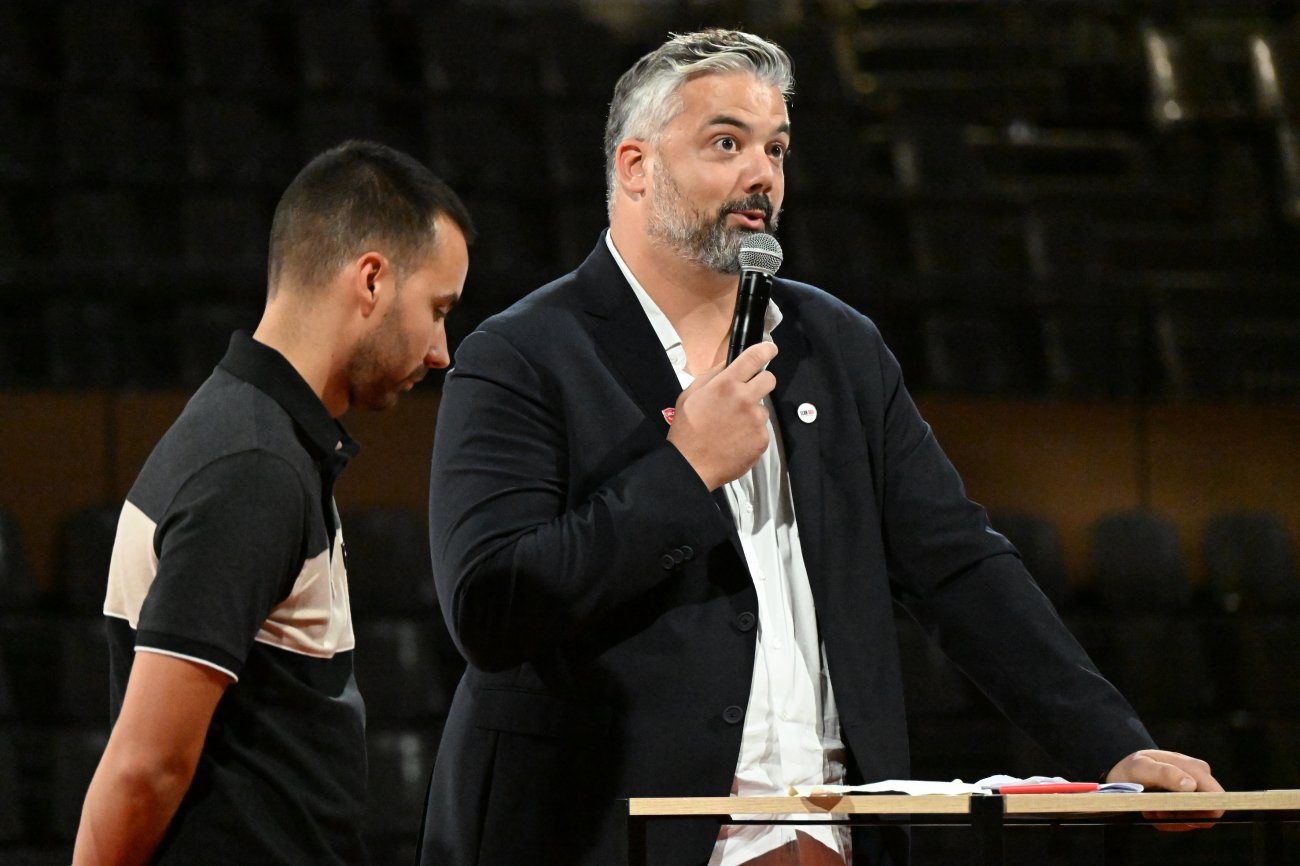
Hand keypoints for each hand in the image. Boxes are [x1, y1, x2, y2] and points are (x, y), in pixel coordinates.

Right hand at [667, 341, 777, 490]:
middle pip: (769, 379)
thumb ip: (712, 375)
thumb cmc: (687, 431)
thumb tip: (728, 363)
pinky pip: (762, 429)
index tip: (770, 349)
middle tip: (747, 393)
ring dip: (752, 413)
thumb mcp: (690, 394)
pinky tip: (735, 439)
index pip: (755, 357)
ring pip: (763, 408)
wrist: (691, 465)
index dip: (766, 350)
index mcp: (726, 384)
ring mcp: (755, 420)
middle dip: (761, 382)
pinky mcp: (762, 439)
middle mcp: (744, 399)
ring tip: (732, 426)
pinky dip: (752, 433)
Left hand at [1106, 748, 1223, 830]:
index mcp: (1196, 769)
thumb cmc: (1135, 767)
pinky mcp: (1185, 807)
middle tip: (1156, 810)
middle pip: (1205, 814)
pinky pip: (1181, 823)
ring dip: (1169, 820)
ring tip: (1151, 808)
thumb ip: (1165, 773)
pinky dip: (1165, 821)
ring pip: (1191, 821)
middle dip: (1180, 818)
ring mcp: (1194, 795)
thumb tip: (1191, 785)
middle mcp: (1200, 782)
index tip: (1182, 818)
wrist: (1124, 773)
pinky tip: (1153, 810)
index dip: (1205, 813)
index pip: (1217, 797)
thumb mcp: (1142, 767)